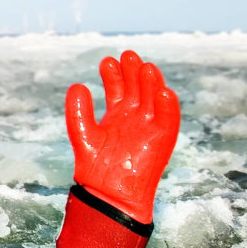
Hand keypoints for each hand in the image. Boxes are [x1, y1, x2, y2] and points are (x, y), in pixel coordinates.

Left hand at [65, 50, 180, 223]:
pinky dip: (168, 106)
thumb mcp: (82, 132)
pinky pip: (168, 120)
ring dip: (152, 84)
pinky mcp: (162, 140)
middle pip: (137, 89)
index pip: (118, 88)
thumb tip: (78, 84)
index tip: (107, 60)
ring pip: (153, 100)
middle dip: (133, 72)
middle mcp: (135, 118)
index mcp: (117, 115)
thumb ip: (78, 110)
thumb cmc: (94, 166)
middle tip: (128, 54)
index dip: (114, 74)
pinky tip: (163, 91)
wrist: (108, 193)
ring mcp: (149, 127)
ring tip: (146, 67)